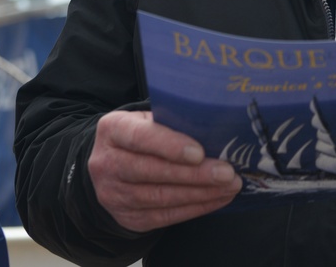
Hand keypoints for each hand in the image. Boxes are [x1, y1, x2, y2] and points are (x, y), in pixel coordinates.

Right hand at [88, 110, 242, 231]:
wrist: (111, 165)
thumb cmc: (142, 135)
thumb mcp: (148, 118)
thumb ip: (172, 121)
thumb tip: (214, 128)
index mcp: (113, 129)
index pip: (140, 137)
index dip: (170, 146)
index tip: (199, 152)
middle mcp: (107, 163)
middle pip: (152, 171)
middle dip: (195, 174)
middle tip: (227, 173)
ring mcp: (113, 194)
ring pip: (160, 197)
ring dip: (200, 194)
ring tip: (229, 187)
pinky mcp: (127, 217)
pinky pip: (164, 217)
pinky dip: (195, 209)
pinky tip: (217, 199)